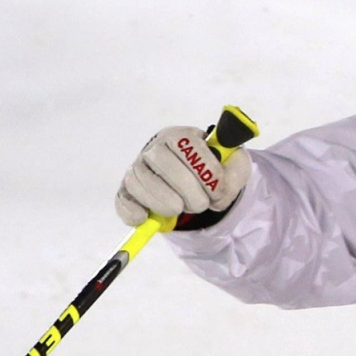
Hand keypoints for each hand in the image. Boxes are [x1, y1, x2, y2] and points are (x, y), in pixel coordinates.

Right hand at [115, 126, 251, 227]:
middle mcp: (155, 148)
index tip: (218, 191)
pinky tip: (146, 218)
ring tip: (180, 209)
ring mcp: (138, 169)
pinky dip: (133, 212)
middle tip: (201, 204)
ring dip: (166, 205)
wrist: (194, 179)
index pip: (189, 147)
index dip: (207, 174)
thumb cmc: (212, 169)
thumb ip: (232, 177)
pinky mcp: (127, 190)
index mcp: (181, 137)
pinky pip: (123, 200)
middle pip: (165, 166)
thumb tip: (218, 195)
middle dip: (189, 193)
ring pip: (143, 183)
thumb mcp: (232, 167)